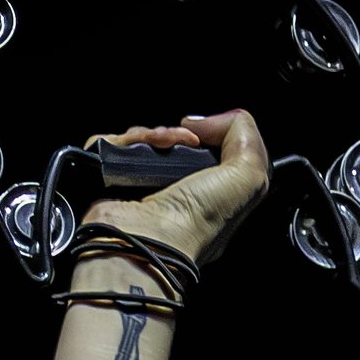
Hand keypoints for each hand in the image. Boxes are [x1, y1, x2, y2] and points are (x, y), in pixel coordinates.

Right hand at [75, 107, 269, 265]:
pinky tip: (137, 150)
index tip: (209, 136)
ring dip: (153, 134)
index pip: (210, 154)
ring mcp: (141, 187)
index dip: (211, 137)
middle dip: (179, 134)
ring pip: (144, 140)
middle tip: (186, 142)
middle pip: (176, 144)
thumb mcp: (249, 178)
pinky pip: (113, 144)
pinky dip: (125, 140)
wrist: (149, 238)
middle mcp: (176, 194)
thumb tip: (208, 121)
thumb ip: (247, 137)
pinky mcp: (110, 179)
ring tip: (161, 146)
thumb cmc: (197, 221)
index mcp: (210, 199)